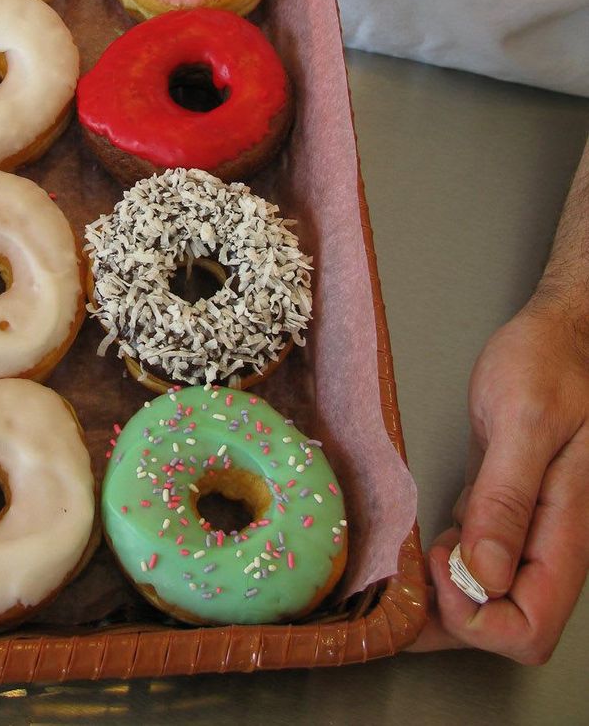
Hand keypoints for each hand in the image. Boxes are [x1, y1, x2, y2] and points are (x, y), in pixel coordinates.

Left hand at [416, 299, 588, 661]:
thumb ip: (507, 498)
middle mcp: (549, 544)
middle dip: (449, 619)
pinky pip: (477, 562)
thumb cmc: (548, 363)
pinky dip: (443, 567)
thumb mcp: (522, 421)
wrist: (558, 333)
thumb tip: (485, 571)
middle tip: (399, 578)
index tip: (440, 562)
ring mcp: (528, 531)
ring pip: (488, 600)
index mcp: (566, 532)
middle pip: (506, 626)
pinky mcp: (505, 511)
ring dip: (439, 598)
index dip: (477, 615)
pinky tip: (412, 546)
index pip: (528, 626)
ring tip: (393, 569)